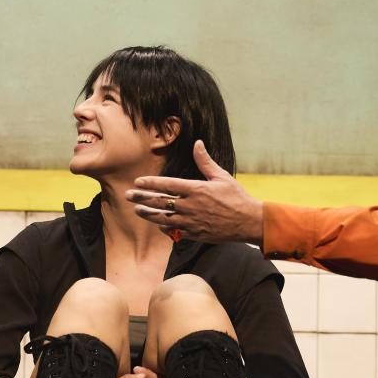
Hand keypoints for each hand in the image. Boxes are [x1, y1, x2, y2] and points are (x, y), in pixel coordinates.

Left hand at [126, 141, 264, 244]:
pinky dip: (165, 227)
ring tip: (137, 210)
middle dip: (142, 198)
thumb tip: (197, 143)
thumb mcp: (222, 176)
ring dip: (148, 214)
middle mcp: (191, 206)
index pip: (167, 185)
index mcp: (196, 189)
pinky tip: (158, 224)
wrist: (249, 222)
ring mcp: (192, 221)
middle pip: (160, 202)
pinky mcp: (195, 234)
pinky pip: (174, 231)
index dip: (150, 183)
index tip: (138, 182)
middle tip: (128, 196)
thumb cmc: (237, 197)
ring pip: (163, 218)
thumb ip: (205, 161)